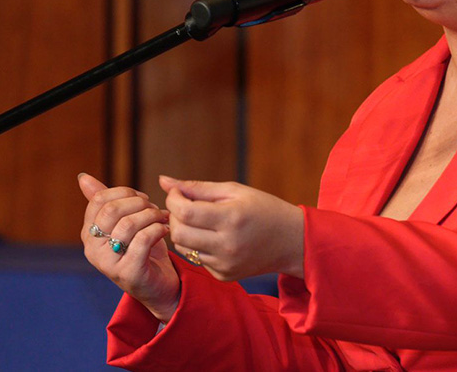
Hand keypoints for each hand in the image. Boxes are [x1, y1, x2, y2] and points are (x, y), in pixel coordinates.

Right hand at [78, 173, 179, 322]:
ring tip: (163, 218)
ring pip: (129, 224)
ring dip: (152, 215)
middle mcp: (92, 249)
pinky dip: (158, 230)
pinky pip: (143, 240)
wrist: (161, 285)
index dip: (125, 192)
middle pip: (112, 210)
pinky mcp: (128, 273)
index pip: (99, 200)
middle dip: (140, 203)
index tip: (142, 198)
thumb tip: (83, 177)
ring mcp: (108, 263)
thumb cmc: (143, 249)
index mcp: (88, 234)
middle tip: (155, 209)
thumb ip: (106, 201)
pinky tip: (166, 230)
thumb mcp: (125, 222)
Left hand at [160, 175, 303, 281]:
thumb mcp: (236, 191)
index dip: (174, 200)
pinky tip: (213, 237)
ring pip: (183, 247)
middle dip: (174, 217)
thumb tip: (164, 181)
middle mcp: (227, 245)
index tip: (177, 193)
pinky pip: (197, 259)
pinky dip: (198, 246)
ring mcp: (225, 264)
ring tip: (199, 221)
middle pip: (178, 232)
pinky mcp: (224, 275)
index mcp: (232, 218)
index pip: (185, 212)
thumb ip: (198, 188)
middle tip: (185, 206)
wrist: (292, 241)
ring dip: (183, 231)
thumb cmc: (264, 209)